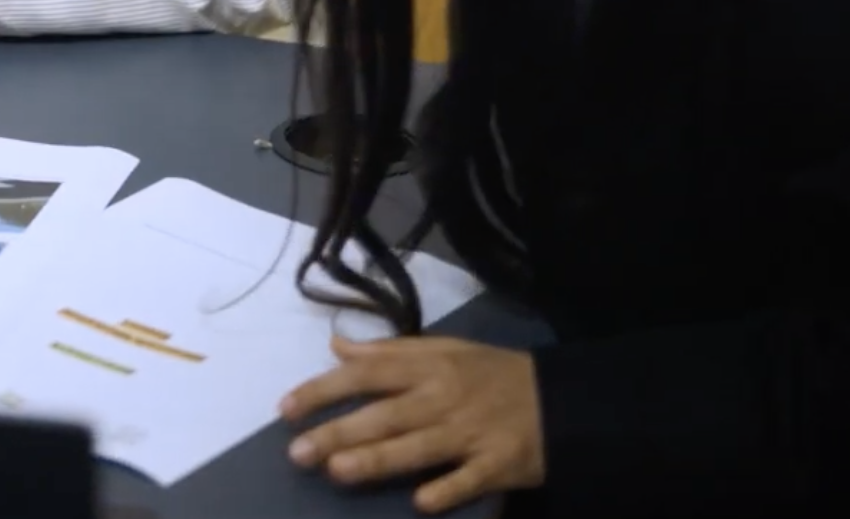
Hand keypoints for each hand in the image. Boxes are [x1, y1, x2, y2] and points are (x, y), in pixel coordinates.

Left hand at [282, 336, 544, 512]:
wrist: (563, 400)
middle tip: (298, 452)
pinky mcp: (499, 465)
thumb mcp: (444, 349)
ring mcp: (471, 433)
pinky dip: (446, 490)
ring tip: (337, 471)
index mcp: (428, 366)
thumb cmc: (493, 374)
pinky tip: (419, 502)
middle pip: (384, 415)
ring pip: (417, 447)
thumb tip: (336, 346)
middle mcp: (443, 398)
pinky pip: (468, 480)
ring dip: (378, 460)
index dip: (324, 389)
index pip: (365, 374)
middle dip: (339, 432)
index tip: (286, 408)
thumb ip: (389, 351)